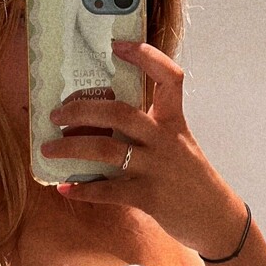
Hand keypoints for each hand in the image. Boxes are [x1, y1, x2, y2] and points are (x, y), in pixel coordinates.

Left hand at [40, 40, 245, 258]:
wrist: (217, 219)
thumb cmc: (191, 179)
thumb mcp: (178, 145)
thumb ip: (150, 130)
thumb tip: (102, 120)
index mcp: (174, 122)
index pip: (168, 77)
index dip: (145, 56)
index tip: (118, 45)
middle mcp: (166, 141)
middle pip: (121, 113)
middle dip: (82, 110)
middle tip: (56, 115)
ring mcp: (158, 169)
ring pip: (108, 150)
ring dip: (71, 149)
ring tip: (48, 150)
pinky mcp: (150, 198)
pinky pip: (109, 191)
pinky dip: (84, 190)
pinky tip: (66, 189)